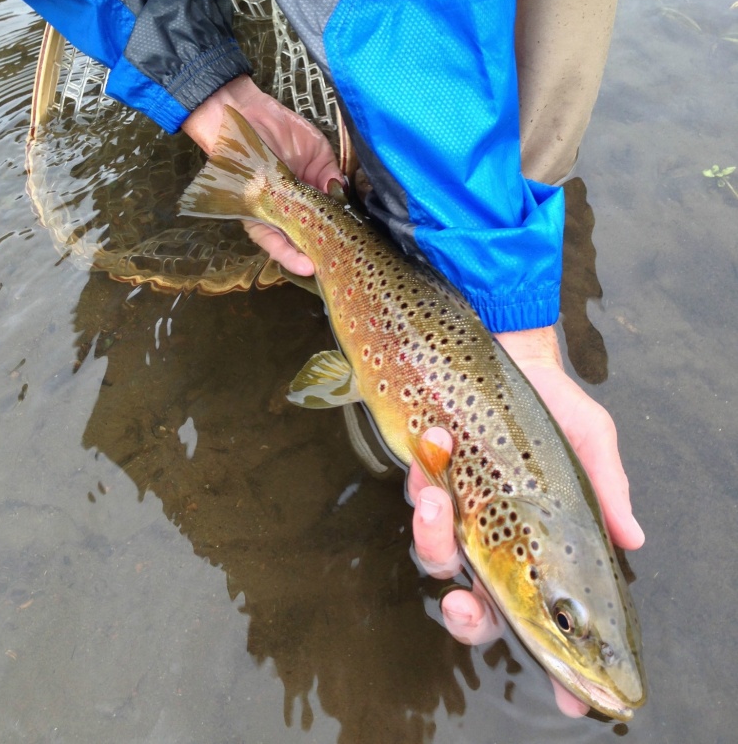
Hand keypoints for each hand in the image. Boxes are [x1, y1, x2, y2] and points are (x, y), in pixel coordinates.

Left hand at [182, 75, 342, 274]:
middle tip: (343, 266)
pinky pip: (268, 237)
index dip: (339, 230)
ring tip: (324, 272)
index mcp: (307, 192)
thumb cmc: (278, 127)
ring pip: (289, 243)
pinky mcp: (252, 213)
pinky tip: (304, 263)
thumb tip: (343, 197)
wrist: (242, 113)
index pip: (326, 217)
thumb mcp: (316, 150)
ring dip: (306, 259)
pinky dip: (285, 252)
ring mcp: (271, 211)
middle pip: (309, 236)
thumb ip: (329, 173)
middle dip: (326, 253)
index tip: (355, 244)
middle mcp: (290, 206)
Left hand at [408, 325, 644, 718]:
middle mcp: (494, 540)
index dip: (553, 658)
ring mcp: (458, 511)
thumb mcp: (590, 443)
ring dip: (433, 532)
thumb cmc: (555, 408)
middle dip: (465, 615)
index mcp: (536, 547)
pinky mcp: (430, 477)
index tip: (570, 696)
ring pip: (436, 553)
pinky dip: (423, 479)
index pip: (541, 616)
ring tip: (438, 493)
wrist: (512, 355)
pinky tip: (434, 444)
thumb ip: (606, 490)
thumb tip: (633, 539)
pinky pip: (417, 497)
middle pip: (474, 605)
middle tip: (463, 598)